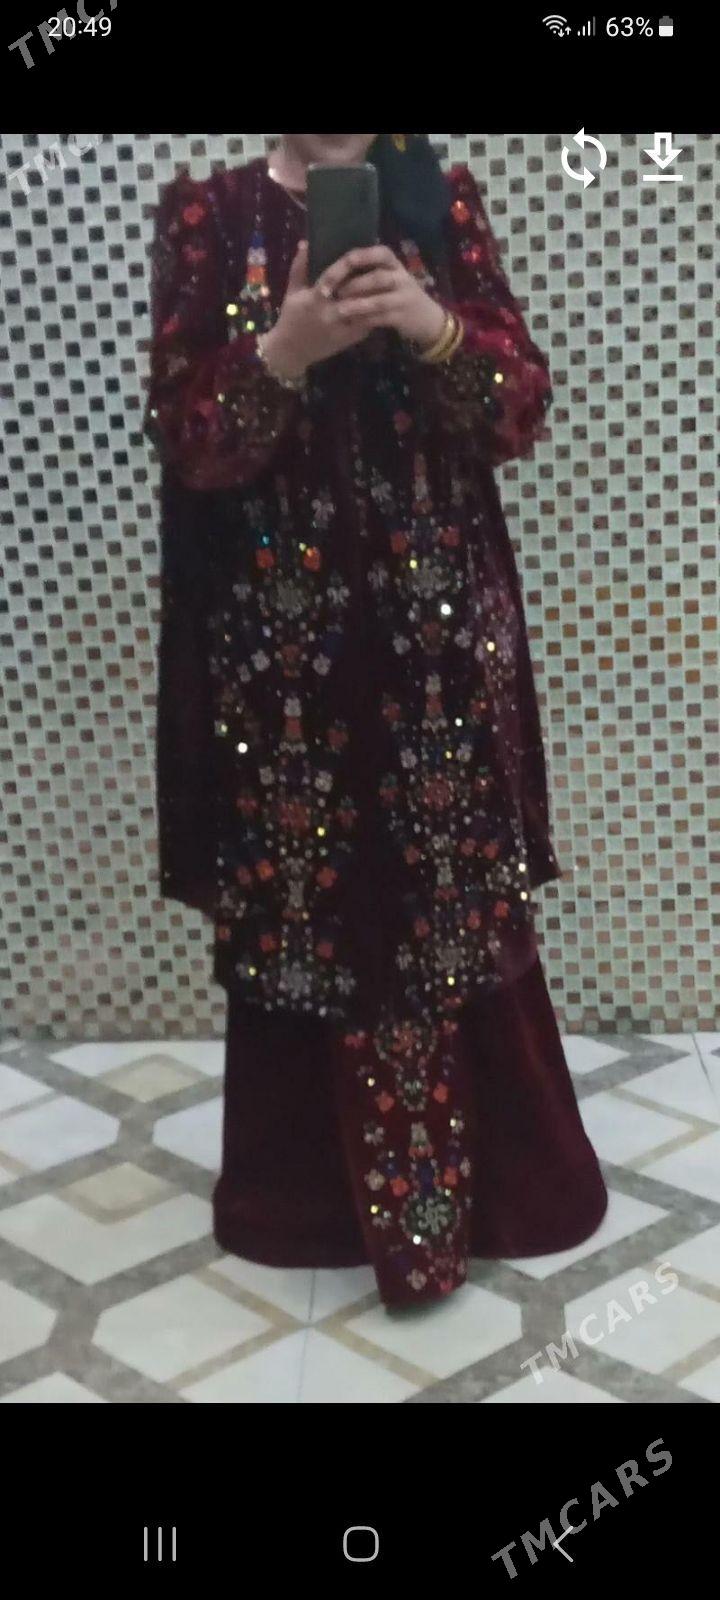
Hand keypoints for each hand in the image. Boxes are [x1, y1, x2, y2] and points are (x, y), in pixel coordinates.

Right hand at [260, 240, 380, 379]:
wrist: (291, 352)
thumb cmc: (291, 318)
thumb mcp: (292, 292)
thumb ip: (299, 268)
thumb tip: (306, 243)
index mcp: (313, 299)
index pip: (331, 277)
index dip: (345, 266)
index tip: (357, 255)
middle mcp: (328, 314)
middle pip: (354, 296)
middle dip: (370, 284)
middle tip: (387, 270)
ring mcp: (340, 328)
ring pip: (364, 312)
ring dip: (377, 299)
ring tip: (391, 287)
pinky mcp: (348, 340)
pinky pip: (366, 325)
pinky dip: (375, 315)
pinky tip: (385, 304)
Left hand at [326, 245, 447, 348]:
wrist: (426, 317)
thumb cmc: (397, 293)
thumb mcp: (387, 276)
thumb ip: (367, 269)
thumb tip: (333, 264)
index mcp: (393, 263)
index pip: (379, 253)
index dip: (360, 258)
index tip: (343, 263)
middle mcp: (401, 278)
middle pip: (378, 277)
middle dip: (354, 284)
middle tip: (333, 292)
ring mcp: (404, 298)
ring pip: (379, 300)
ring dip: (358, 305)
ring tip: (339, 309)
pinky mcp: (403, 317)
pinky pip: (382, 318)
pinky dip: (365, 320)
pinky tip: (350, 323)